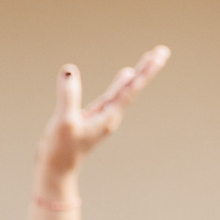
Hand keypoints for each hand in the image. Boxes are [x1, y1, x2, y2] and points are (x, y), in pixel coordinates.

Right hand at [34, 48, 170, 190]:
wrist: (57, 168)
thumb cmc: (61, 148)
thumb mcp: (64, 121)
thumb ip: (68, 96)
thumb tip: (69, 70)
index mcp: (108, 116)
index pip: (130, 89)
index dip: (144, 72)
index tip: (158, 57)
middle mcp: (111, 115)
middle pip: (133, 87)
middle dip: (147, 69)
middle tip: (163, 51)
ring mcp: (104, 116)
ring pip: (126, 90)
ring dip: (138, 74)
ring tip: (151, 59)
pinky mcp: (95, 116)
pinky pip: (115, 95)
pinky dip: (123, 83)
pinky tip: (127, 75)